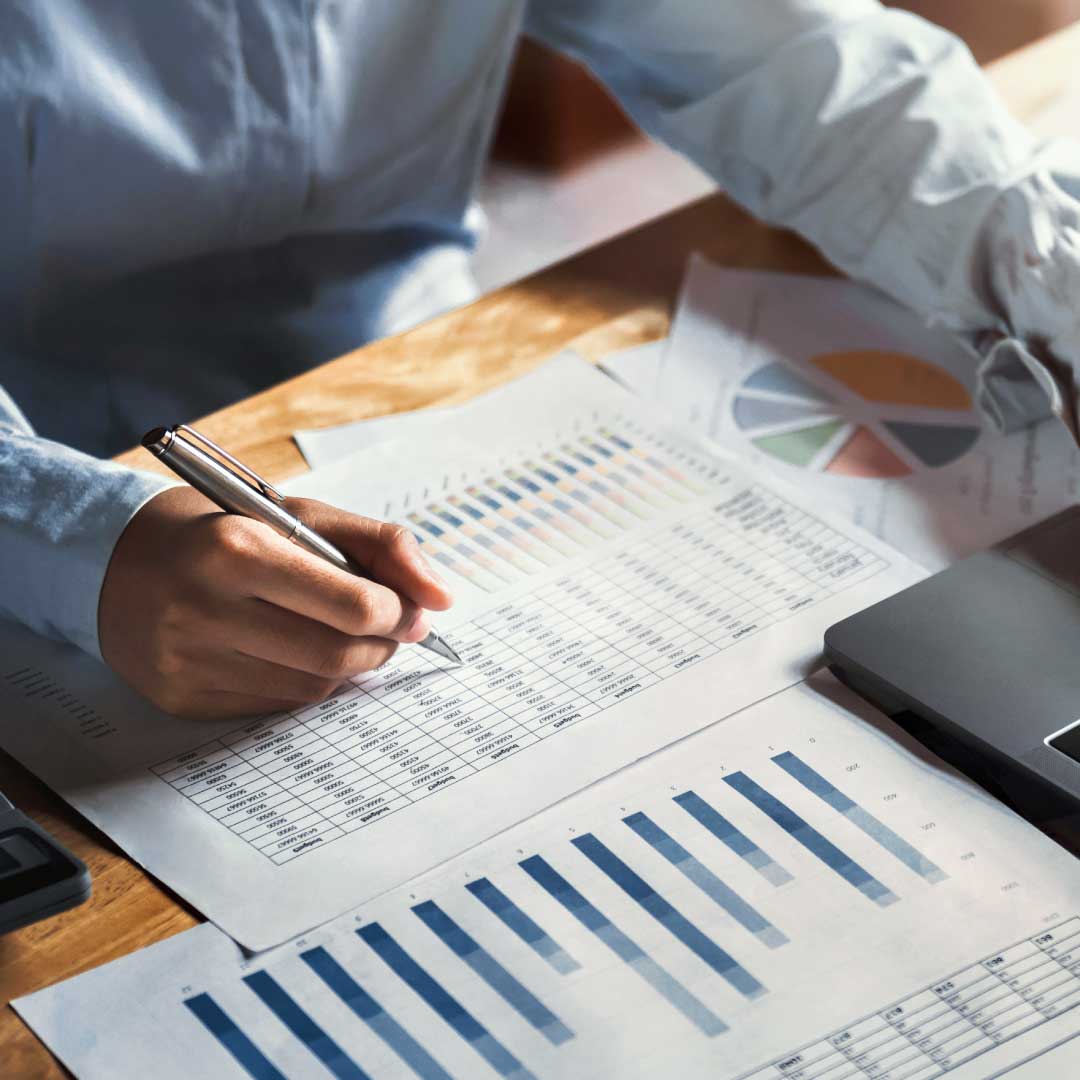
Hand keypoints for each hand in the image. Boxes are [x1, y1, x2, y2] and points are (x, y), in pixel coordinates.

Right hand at [98, 487, 452, 717]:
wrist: (119, 561)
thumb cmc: (228, 531)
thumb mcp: (302, 517)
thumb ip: (381, 546)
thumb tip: (443, 598)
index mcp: (237, 549)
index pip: (354, 606)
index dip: (400, 614)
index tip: (413, 610)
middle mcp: (204, 609)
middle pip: (336, 655)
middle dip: (383, 646)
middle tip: (395, 630)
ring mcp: (187, 661)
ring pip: (311, 688)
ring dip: (350, 667)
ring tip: (349, 638)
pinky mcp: (180, 698)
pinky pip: (274, 705)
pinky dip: (306, 683)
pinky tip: (299, 654)